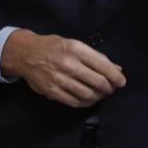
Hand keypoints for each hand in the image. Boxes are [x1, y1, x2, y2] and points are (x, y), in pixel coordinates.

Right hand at [0, 29, 124, 107]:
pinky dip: (85, 103)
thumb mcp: (75, 44)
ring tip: (100, 94)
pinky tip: (89, 99)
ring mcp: (60, 79)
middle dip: (109, 88)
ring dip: (98, 96)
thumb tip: (116, 69)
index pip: (103, 66)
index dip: (116, 76)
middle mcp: (69, 64)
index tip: (121, 82)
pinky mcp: (53, 92)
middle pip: (98, 82)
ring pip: (88, 94)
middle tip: (111, 89)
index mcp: (76, 49)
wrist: (26, 54)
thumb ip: (96, 57)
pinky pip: (75, 102)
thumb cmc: (54, 46)